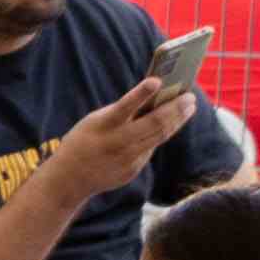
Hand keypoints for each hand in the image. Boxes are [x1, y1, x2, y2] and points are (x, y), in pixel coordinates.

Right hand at [45, 68, 197, 192]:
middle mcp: (117, 143)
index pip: (125, 107)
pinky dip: (161, 133)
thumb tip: (154, 100)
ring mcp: (126, 159)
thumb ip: (121, 112)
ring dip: (177, 119)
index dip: (141, 94)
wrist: (69, 179)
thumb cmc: (84, 141)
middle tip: (189, 96)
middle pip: (153, 124)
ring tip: (189, 106)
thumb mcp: (95, 121)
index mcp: (103, 126)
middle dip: (175, 108)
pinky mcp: (132, 170)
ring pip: (159, 136)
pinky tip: (172, 123)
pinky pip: (150, 148)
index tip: (157, 80)